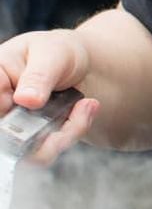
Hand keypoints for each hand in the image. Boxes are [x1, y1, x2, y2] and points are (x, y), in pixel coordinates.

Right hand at [0, 30, 98, 163]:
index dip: (6, 108)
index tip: (34, 102)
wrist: (82, 68)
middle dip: (41, 130)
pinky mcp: (32, 143)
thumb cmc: (58, 54)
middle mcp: (0, 106)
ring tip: (86, 107)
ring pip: (25, 152)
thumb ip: (38, 75)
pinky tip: (87, 111)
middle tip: (78, 108)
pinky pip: (44, 154)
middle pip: (6, 134)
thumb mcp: (52, 54)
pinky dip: (70, 135)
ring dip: (62, 135)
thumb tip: (25, 99)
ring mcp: (14, 128)